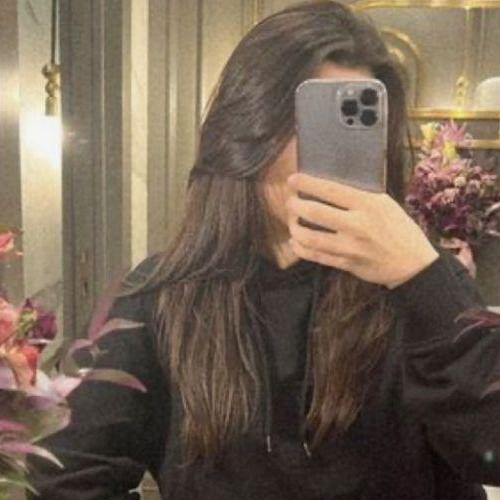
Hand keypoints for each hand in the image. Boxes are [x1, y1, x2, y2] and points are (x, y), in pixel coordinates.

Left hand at [286, 173, 438, 288]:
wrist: (412, 264)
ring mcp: (350, 247)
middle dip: (295, 205)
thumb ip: (359, 197)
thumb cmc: (399, 229)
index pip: (330, 190)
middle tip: (289, 202)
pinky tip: (296, 241)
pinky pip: (315, 256)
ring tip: (292, 221)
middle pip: (314, 212)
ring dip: (294, 227)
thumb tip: (328, 187)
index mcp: (368, 204)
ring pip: (309, 237)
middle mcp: (357, 224)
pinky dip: (300, 248)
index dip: (307, 183)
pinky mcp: (345, 264)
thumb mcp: (385, 204)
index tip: (293, 180)